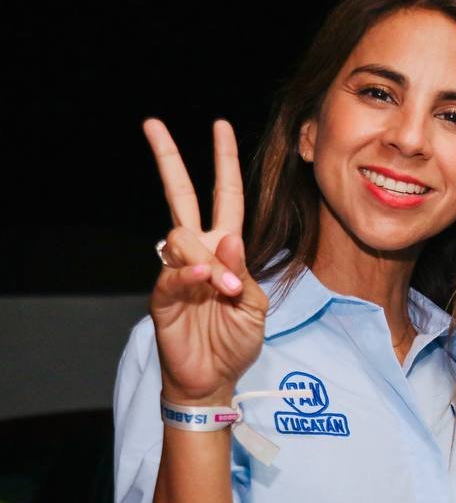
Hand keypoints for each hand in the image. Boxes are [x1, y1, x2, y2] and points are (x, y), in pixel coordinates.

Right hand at [145, 119, 267, 404]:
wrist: (215, 378)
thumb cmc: (235, 340)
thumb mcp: (256, 305)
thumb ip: (246, 273)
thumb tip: (230, 238)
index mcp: (225, 249)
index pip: (225, 197)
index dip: (224, 163)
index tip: (220, 126)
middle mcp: (198, 253)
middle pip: (180, 197)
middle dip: (168, 160)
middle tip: (153, 124)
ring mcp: (176, 272)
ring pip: (182, 238)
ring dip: (212, 262)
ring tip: (229, 293)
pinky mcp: (162, 297)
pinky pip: (171, 274)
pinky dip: (190, 275)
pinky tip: (203, 281)